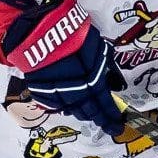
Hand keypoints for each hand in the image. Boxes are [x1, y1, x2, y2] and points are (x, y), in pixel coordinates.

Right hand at [1, 0, 125, 135]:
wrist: (40, 32)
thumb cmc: (74, 36)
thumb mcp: (99, 48)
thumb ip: (107, 67)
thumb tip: (115, 82)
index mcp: (93, 82)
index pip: (105, 105)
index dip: (112, 116)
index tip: (117, 125)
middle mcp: (76, 92)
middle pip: (90, 112)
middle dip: (99, 119)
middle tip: (106, 124)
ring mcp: (57, 94)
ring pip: (72, 110)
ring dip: (83, 113)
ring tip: (90, 115)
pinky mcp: (41, 92)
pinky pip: (55, 105)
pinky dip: (65, 106)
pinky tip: (70, 106)